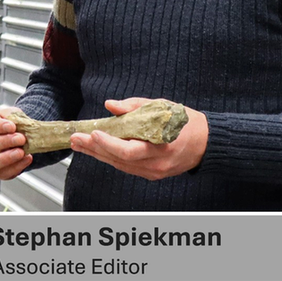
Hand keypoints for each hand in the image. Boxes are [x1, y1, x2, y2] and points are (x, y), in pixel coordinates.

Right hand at [0, 107, 32, 179]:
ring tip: (22, 151)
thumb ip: (14, 118)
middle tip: (20, 138)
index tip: (11, 126)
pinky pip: (1, 173)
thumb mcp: (11, 113)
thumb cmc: (9, 121)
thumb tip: (21, 126)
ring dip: (7, 158)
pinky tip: (26, 158)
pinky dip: (16, 167)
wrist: (16, 132)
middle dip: (4, 142)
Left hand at [70, 97, 207, 180]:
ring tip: (80, 144)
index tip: (94, 133)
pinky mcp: (152, 175)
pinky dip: (111, 158)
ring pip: (120, 165)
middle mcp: (156, 164)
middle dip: (95, 149)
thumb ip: (135, 107)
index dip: (109, 144)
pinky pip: (127, 167)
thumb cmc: (186, 122)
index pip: (129, 150)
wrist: (206, 143)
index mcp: (161, 146)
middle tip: (76, 139)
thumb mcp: (163, 107)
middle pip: (119, 160)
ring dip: (98, 154)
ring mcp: (153, 173)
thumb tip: (110, 105)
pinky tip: (98, 150)